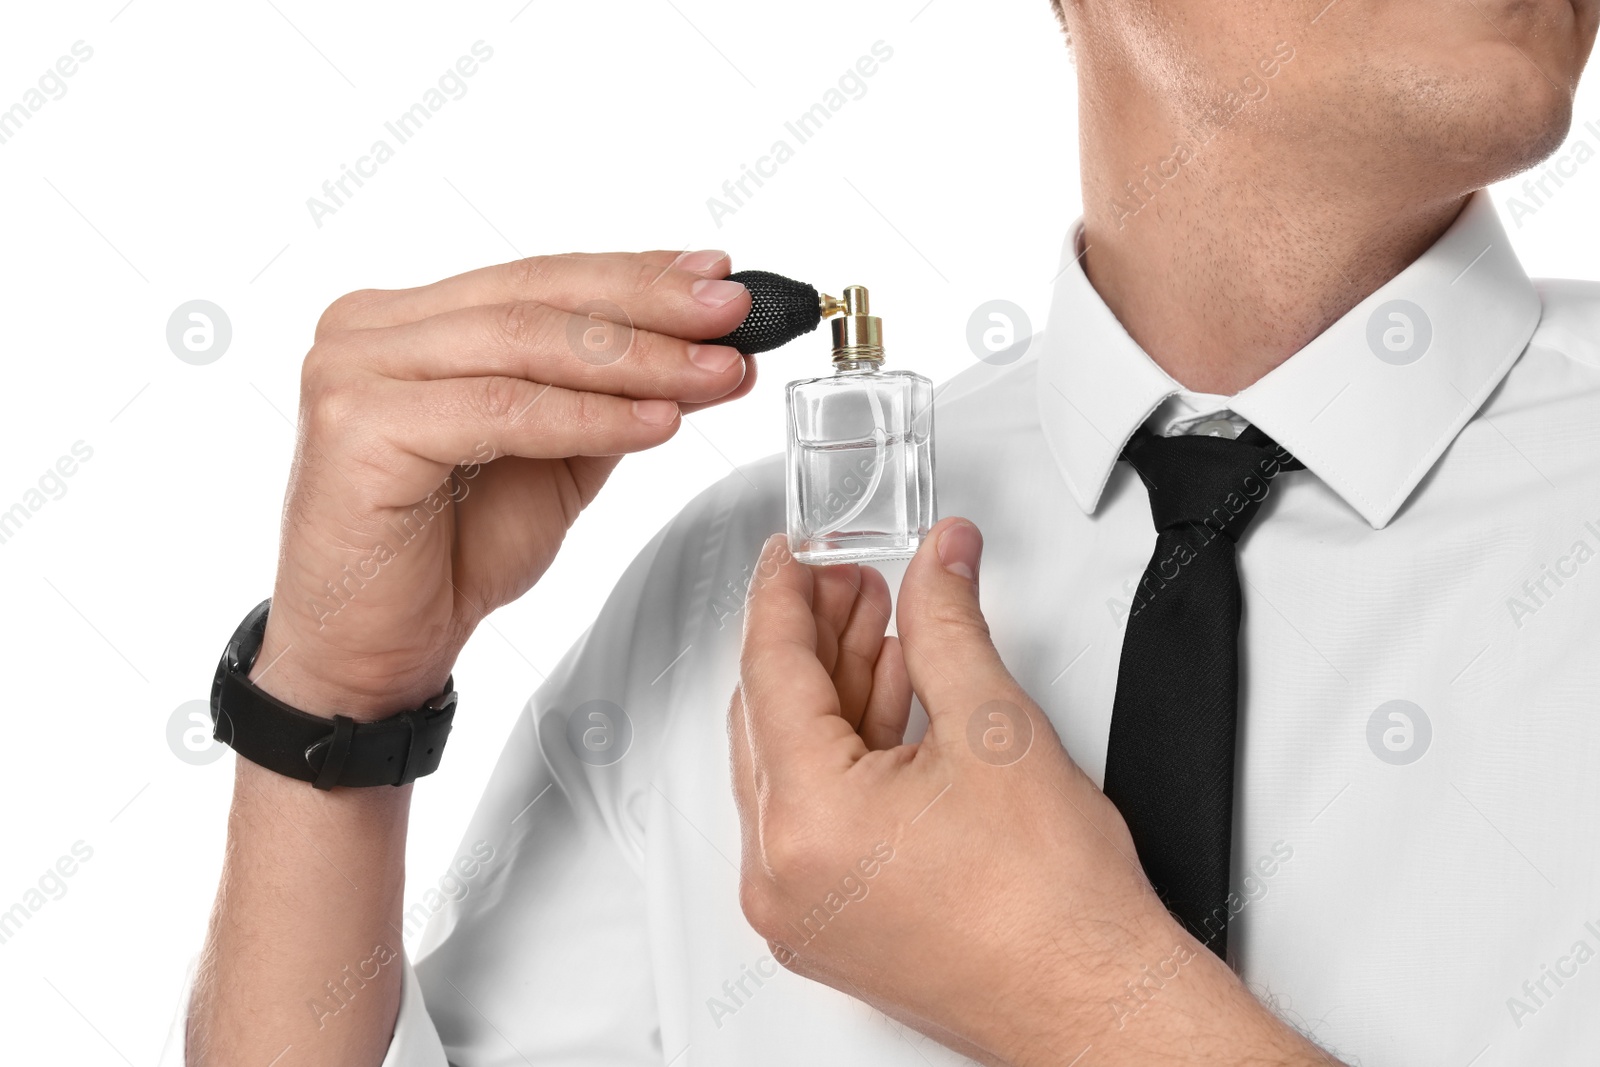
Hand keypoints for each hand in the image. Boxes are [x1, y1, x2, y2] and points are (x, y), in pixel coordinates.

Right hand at [252, 250, 752, 716]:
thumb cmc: (447, 558)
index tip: (718, 278)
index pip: (541, 279)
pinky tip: (657, 421)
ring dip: (637, 359)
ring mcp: (353, 369)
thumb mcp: (556, 461)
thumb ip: (611, 398)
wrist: (374, 653)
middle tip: (734, 310)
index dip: (638, 275)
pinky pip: (502, 410)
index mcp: (409, 321)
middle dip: (651, 305)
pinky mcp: (355, 424)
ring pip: (524, 345)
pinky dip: (590, 417)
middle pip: (536, 297)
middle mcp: (370, 329)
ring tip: (715, 370)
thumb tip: (705, 350)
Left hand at [729, 517, 1338, 1065]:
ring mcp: (798, 906)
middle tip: (849, 583)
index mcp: (808, 820)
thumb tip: (937, 562)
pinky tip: (884, 707)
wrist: (1095, 1000)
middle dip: (813, 639)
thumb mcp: (994, 725)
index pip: (770, 670)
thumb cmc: (1057, 906)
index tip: (792, 555)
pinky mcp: (825, 924)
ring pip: (787, 766)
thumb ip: (947, 622)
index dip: (783, 595)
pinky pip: (808, 816)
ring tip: (881, 637)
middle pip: (770, 716)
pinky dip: (840, 756)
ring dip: (830, 694)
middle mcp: (781, 873)